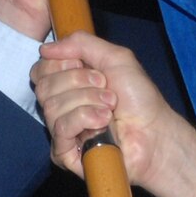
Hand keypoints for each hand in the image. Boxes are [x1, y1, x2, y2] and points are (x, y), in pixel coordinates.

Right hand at [33, 30, 195, 196]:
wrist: (154, 131)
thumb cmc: (139, 98)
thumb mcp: (114, 58)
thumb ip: (81, 44)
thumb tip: (45, 48)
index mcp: (67, 83)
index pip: (41, 70)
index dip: (63, 64)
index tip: (91, 69)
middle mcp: (61, 106)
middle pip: (44, 86)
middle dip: (80, 82)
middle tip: (107, 89)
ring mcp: (61, 131)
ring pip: (52, 106)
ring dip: (88, 101)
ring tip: (110, 108)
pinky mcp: (64, 153)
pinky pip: (60, 128)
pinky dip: (84, 119)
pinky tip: (103, 123)